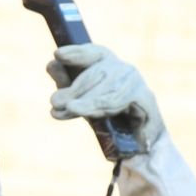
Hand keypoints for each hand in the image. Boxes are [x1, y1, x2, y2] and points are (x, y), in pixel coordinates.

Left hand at [46, 43, 163, 149]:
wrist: (138, 141)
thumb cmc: (108, 116)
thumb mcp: (82, 101)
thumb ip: (67, 85)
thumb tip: (51, 65)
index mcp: (108, 65)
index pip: (93, 53)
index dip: (76, 53)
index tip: (57, 55)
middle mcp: (123, 69)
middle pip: (97, 73)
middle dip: (75, 89)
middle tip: (55, 103)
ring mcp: (135, 81)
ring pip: (107, 89)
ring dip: (87, 102)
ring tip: (69, 109)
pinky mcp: (145, 96)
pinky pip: (119, 100)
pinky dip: (101, 107)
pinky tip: (84, 111)